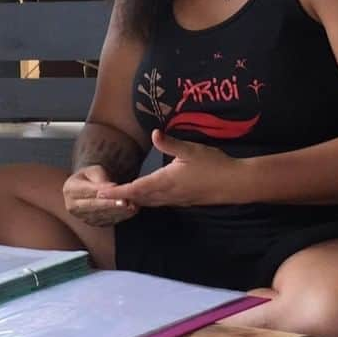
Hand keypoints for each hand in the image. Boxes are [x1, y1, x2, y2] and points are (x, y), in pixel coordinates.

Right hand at [63, 165, 138, 226]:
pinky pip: (107, 221)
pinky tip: (130, 212)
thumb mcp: (94, 171)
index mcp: (70, 189)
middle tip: (126, 203)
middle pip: (94, 206)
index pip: (88, 191)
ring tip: (132, 206)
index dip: (102, 191)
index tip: (116, 190)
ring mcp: (82, 217)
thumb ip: (101, 178)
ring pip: (102, 215)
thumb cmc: (91, 177)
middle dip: (111, 205)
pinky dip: (120, 217)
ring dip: (118, 212)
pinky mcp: (93, 223)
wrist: (87, 187)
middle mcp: (72, 206)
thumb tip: (112, 187)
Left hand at [94, 130, 249, 208]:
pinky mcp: (184, 200)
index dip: (118, 191)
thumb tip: (153, 134)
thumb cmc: (214, 165)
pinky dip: (146, 201)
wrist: (235, 184)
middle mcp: (168, 194)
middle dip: (120, 197)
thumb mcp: (191, 150)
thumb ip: (170, 143)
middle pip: (138, 198)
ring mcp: (176, 199)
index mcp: (166, 181)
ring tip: (118, 197)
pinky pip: (159, 202)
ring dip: (133, 200)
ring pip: (149, 202)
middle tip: (102, 196)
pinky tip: (145, 196)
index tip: (102, 193)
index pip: (136, 188)